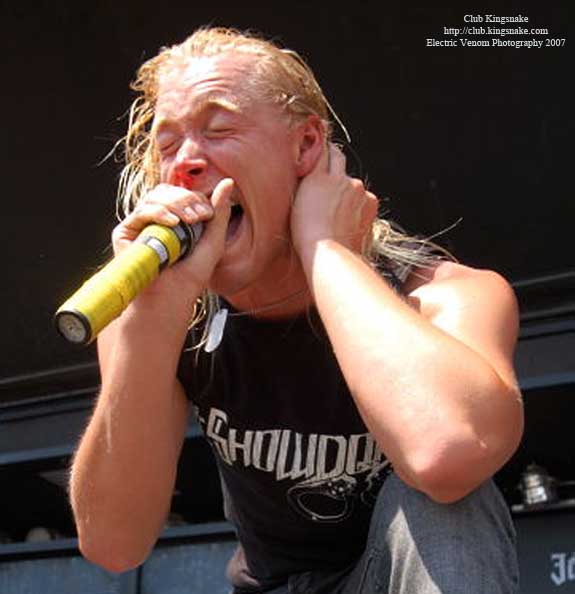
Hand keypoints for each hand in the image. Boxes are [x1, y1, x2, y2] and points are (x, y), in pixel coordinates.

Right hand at [111, 179, 232, 298]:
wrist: (172, 297)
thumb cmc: (192, 275)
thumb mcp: (214, 240)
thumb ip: (219, 211)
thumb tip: (228, 181)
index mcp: (176, 219)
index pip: (183, 194)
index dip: (195, 198)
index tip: (208, 214)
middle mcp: (156, 220)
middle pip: (167, 191)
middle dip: (186, 199)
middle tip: (198, 216)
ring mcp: (140, 225)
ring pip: (154, 197)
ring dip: (174, 204)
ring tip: (186, 221)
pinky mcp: (125, 233)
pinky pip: (140, 212)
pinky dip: (158, 212)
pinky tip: (172, 222)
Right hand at [291, 144, 378, 257]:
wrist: (331, 253)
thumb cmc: (308, 236)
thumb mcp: (298, 205)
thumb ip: (309, 184)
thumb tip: (314, 174)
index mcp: (317, 177)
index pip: (322, 151)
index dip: (321, 149)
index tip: (320, 148)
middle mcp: (340, 178)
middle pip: (338, 158)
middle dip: (333, 159)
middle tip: (328, 169)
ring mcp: (358, 189)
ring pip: (352, 183)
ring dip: (347, 190)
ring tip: (336, 211)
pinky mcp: (371, 202)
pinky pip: (363, 198)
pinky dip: (358, 204)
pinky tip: (348, 219)